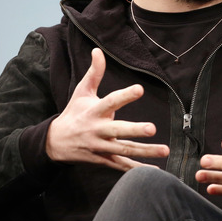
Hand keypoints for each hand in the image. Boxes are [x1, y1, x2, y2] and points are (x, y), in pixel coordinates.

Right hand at [46, 48, 168, 170]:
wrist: (55, 143)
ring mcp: (101, 147)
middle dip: (135, 130)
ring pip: (124, 150)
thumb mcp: (81, 91)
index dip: (125, 95)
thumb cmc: (74, 113)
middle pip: (118, 131)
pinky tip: (156, 170)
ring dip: (145, 152)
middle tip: (152, 128)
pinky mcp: (103, 160)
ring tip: (166, 150)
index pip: (111, 101)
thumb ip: (94, 72)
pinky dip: (138, 169)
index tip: (140, 89)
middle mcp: (98, 130)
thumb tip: (98, 50)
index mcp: (94, 111)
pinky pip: (122, 166)